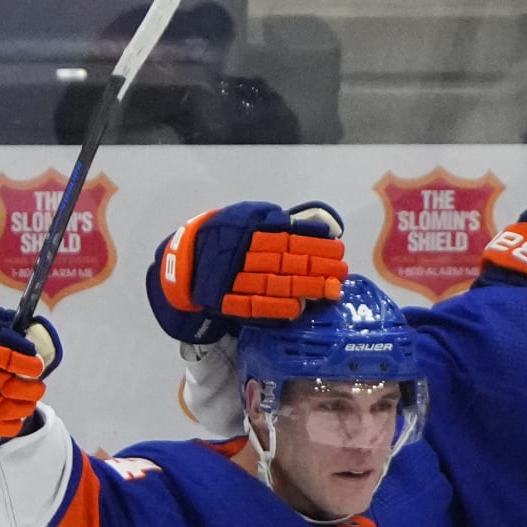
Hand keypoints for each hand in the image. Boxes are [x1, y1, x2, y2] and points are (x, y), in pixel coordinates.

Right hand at [146, 200, 347, 343]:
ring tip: (330, 289)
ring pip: (274, 282)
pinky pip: (253, 305)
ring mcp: (234, 278)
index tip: (338, 248)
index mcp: (247, 230)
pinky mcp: (226, 301)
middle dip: (316, 265)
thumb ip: (274, 220)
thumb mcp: (245, 217)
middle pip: (285, 260)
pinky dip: (276, 307)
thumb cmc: (224, 237)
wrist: (183, 263)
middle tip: (342, 270)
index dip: (314, 243)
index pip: (287, 236)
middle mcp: (241, 253)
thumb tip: (314, 224)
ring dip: (304, 286)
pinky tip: (299, 308)